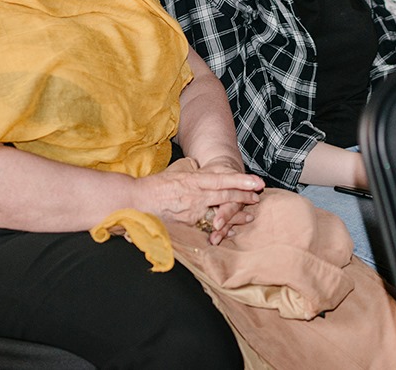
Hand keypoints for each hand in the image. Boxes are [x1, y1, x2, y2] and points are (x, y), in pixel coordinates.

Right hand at [133, 164, 262, 245]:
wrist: (136, 201)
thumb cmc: (156, 185)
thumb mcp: (177, 170)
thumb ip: (192, 169)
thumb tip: (201, 166)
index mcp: (193, 180)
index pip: (221, 179)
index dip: (241, 181)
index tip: (257, 181)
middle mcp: (195, 196)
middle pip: (225, 196)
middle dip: (244, 196)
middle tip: (258, 195)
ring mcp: (192, 212)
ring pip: (220, 213)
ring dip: (236, 215)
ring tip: (250, 215)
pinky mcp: (188, 225)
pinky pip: (208, 227)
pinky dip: (221, 228)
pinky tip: (231, 230)